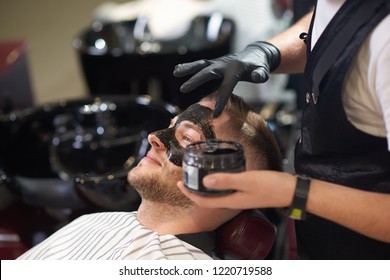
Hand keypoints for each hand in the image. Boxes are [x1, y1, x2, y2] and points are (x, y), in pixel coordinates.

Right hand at [173, 41, 280, 115]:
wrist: (255, 54)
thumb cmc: (259, 67)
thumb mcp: (263, 71)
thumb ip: (260, 74)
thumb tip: (258, 76)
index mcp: (235, 70)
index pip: (226, 87)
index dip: (221, 101)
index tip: (215, 114)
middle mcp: (224, 65)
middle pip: (208, 73)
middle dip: (196, 81)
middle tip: (184, 89)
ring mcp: (218, 62)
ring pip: (201, 65)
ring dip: (188, 68)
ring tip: (175, 72)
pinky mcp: (214, 63)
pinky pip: (201, 64)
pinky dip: (189, 66)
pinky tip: (177, 69)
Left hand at [177, 170, 294, 208]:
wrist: (290, 190)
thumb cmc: (271, 186)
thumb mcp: (247, 180)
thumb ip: (226, 180)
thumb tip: (205, 181)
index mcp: (231, 201)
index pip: (204, 202)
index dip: (190, 194)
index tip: (179, 183)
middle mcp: (233, 202)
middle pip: (208, 200)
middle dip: (194, 191)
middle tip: (185, 179)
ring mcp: (240, 198)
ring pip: (216, 195)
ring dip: (205, 188)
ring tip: (197, 176)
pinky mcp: (245, 192)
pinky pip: (225, 190)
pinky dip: (217, 183)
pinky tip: (219, 174)